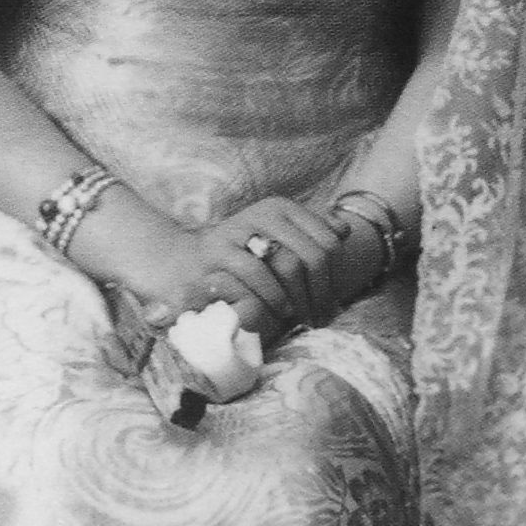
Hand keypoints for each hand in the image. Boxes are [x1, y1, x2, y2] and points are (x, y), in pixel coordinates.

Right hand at [110, 196, 349, 346]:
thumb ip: (308, 232)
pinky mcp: (219, 252)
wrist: (180, 261)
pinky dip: (271, 298)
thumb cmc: (236, 255)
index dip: (337, 273)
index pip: (329, 239)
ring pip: (288, 267)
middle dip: (324, 292)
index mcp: (279, 207)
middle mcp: (262, 213)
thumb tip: (345, 228)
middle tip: (324, 318)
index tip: (336, 300)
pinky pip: (256, 276)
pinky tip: (277, 312)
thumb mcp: (273, 238)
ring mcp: (241, 231)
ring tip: (302, 318)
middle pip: (314, 255)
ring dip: (300, 300)